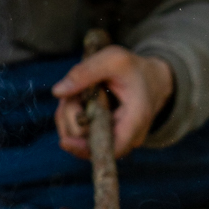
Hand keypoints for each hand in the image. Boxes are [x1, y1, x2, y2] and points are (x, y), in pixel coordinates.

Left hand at [52, 46, 173, 158]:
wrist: (152, 79)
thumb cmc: (134, 68)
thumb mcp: (113, 59)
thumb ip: (86, 72)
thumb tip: (57, 92)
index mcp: (135, 120)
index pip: (110, 149)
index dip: (84, 148)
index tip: (64, 141)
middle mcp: (127, 138)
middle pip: (88, 142)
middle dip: (71, 117)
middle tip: (73, 94)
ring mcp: (116, 139)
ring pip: (80, 138)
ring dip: (69, 115)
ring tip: (77, 93)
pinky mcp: (106, 136)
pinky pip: (81, 134)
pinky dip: (72, 116)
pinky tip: (76, 100)